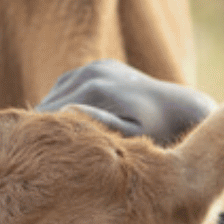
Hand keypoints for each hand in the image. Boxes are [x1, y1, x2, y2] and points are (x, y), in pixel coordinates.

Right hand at [40, 59, 215, 145]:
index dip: (43, 135)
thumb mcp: (133, 135)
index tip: (43, 157)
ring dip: (54, 114)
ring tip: (56, 142)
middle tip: (45, 153)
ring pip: (57, 93)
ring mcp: (96, 66)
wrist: (181, 107)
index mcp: (94, 88)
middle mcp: (92, 71)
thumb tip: (66, 112)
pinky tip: (71, 124)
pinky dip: (66, 102)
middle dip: (46, 125)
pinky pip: (71, 86)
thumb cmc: (159, 130)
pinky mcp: (101, 66)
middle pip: (50, 101)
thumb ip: (102, 124)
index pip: (49, 112)